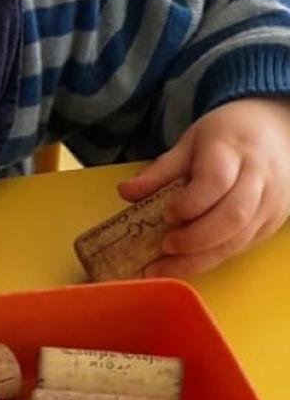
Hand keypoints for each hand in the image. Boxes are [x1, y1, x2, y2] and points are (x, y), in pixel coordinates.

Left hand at [117, 98, 289, 277]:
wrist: (276, 132)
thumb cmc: (226, 138)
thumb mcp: (189, 144)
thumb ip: (159, 171)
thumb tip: (123, 193)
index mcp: (232, 151)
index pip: (215, 182)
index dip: (189, 204)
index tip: (166, 215)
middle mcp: (258, 178)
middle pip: (232, 216)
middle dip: (195, 239)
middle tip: (163, 246)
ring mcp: (270, 202)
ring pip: (239, 238)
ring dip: (200, 258)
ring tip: (163, 267)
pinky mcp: (272, 222)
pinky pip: (243, 246)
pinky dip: (211, 259)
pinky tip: (185, 264)